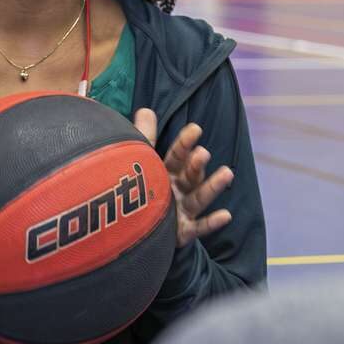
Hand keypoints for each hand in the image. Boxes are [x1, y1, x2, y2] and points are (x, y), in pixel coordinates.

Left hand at [133, 109, 233, 248]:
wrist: (116, 228)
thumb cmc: (128, 189)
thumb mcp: (137, 160)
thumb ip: (143, 137)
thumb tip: (146, 110)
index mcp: (164, 174)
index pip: (177, 156)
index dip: (185, 143)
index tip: (195, 129)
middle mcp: (174, 192)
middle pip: (189, 176)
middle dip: (196, 164)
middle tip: (202, 153)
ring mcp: (179, 213)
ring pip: (198, 198)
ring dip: (213, 186)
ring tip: (227, 173)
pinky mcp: (180, 233)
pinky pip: (197, 229)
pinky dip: (212, 223)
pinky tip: (226, 216)